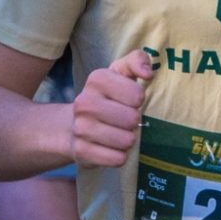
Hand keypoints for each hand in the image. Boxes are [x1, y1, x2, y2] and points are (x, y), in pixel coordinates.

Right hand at [71, 50, 151, 167]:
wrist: (72, 126)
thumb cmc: (106, 98)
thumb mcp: (120, 73)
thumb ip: (137, 61)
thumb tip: (148, 74)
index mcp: (96, 79)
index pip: (137, 95)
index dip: (137, 100)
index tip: (126, 100)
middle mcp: (84, 102)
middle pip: (133, 119)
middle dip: (133, 122)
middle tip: (122, 120)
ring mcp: (81, 128)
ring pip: (127, 141)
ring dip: (127, 140)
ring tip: (115, 133)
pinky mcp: (82, 151)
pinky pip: (117, 159)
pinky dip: (118, 156)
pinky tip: (109, 148)